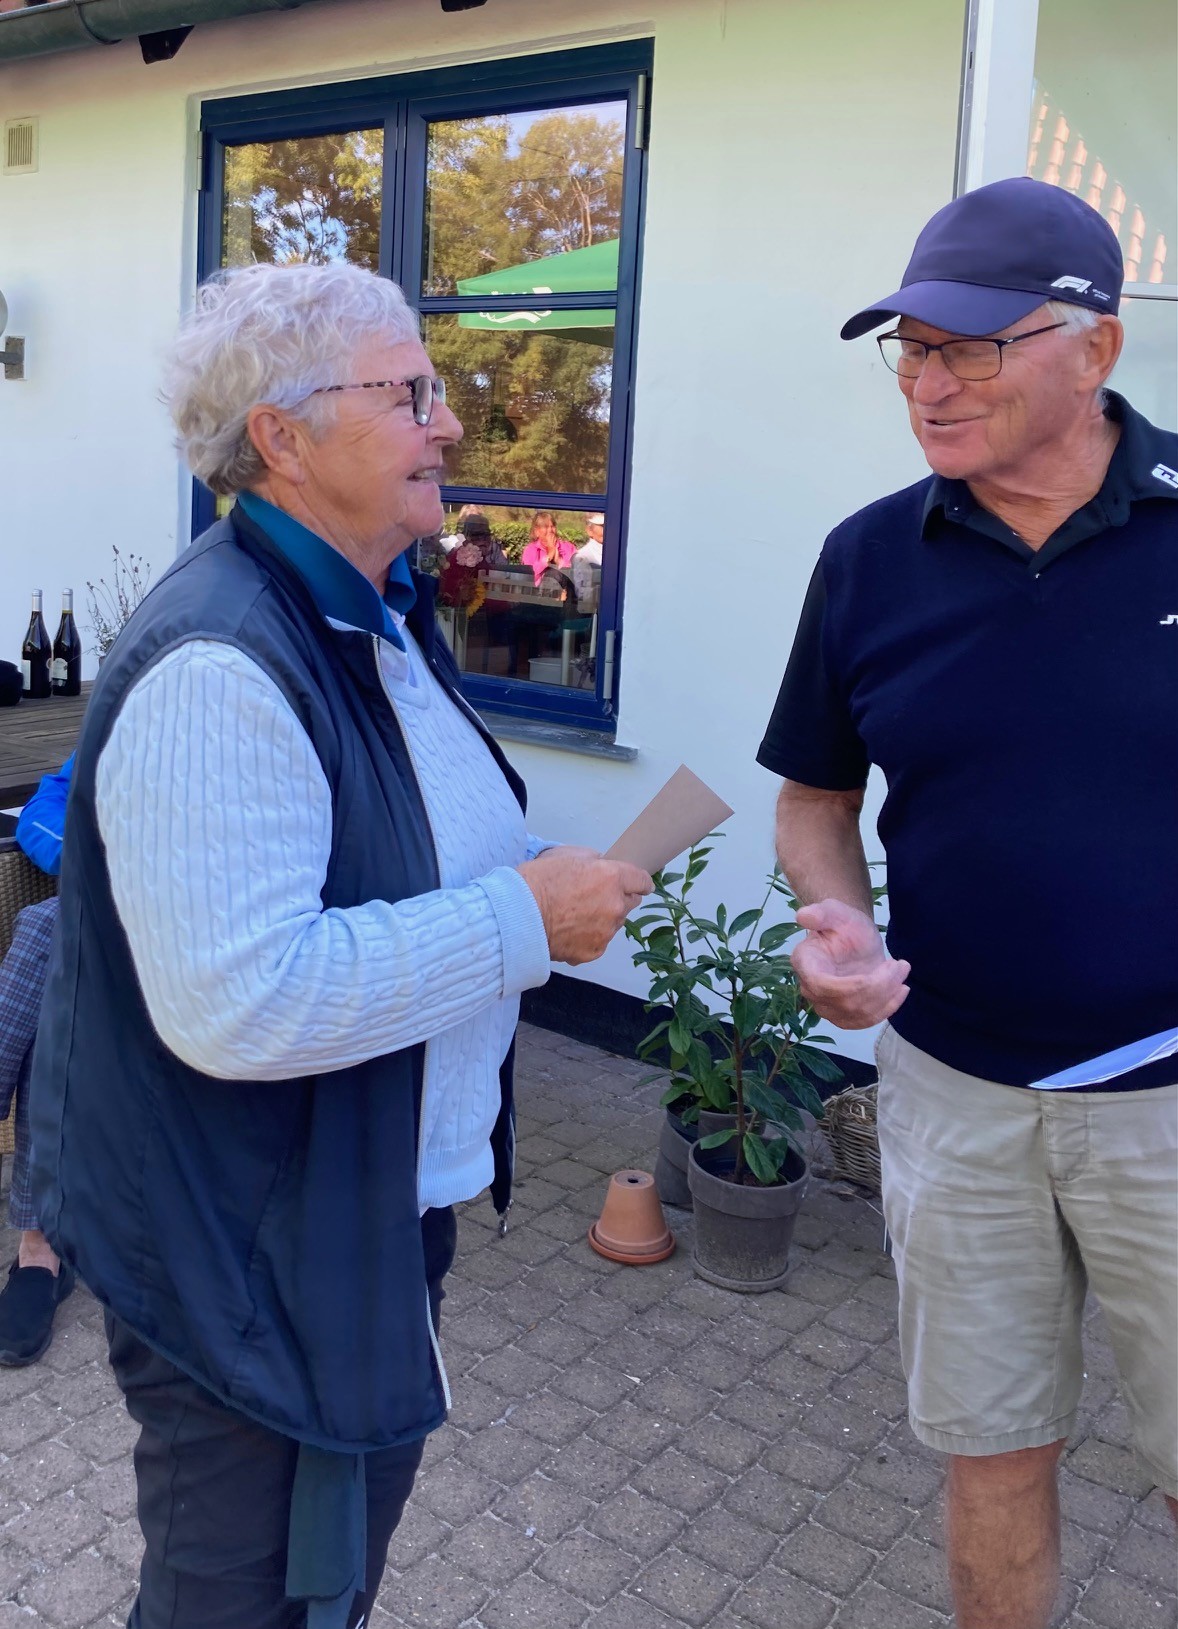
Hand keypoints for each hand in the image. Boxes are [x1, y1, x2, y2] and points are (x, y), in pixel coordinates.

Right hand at [519, 847, 651, 965]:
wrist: (517, 917)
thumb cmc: (536, 883)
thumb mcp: (564, 854)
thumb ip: (591, 859)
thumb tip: (599, 865)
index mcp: (611, 877)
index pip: (641, 880)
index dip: (639, 881)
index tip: (638, 884)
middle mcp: (614, 905)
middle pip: (630, 902)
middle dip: (618, 898)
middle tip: (594, 897)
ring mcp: (606, 932)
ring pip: (614, 924)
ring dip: (603, 919)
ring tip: (574, 915)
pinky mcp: (593, 951)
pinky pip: (599, 942)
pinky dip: (588, 937)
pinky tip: (568, 930)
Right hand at [790, 898, 909, 1028]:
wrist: (853, 938)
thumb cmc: (843, 924)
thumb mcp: (835, 912)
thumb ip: (820, 913)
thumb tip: (803, 915)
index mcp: (805, 963)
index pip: (821, 986)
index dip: (849, 987)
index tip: (876, 973)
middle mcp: (810, 989)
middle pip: (845, 1003)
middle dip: (879, 987)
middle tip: (900, 965)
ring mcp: (826, 1006)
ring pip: (859, 1014)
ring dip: (887, 996)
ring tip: (902, 970)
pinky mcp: (844, 1016)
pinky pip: (865, 1021)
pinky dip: (887, 1008)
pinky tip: (901, 990)